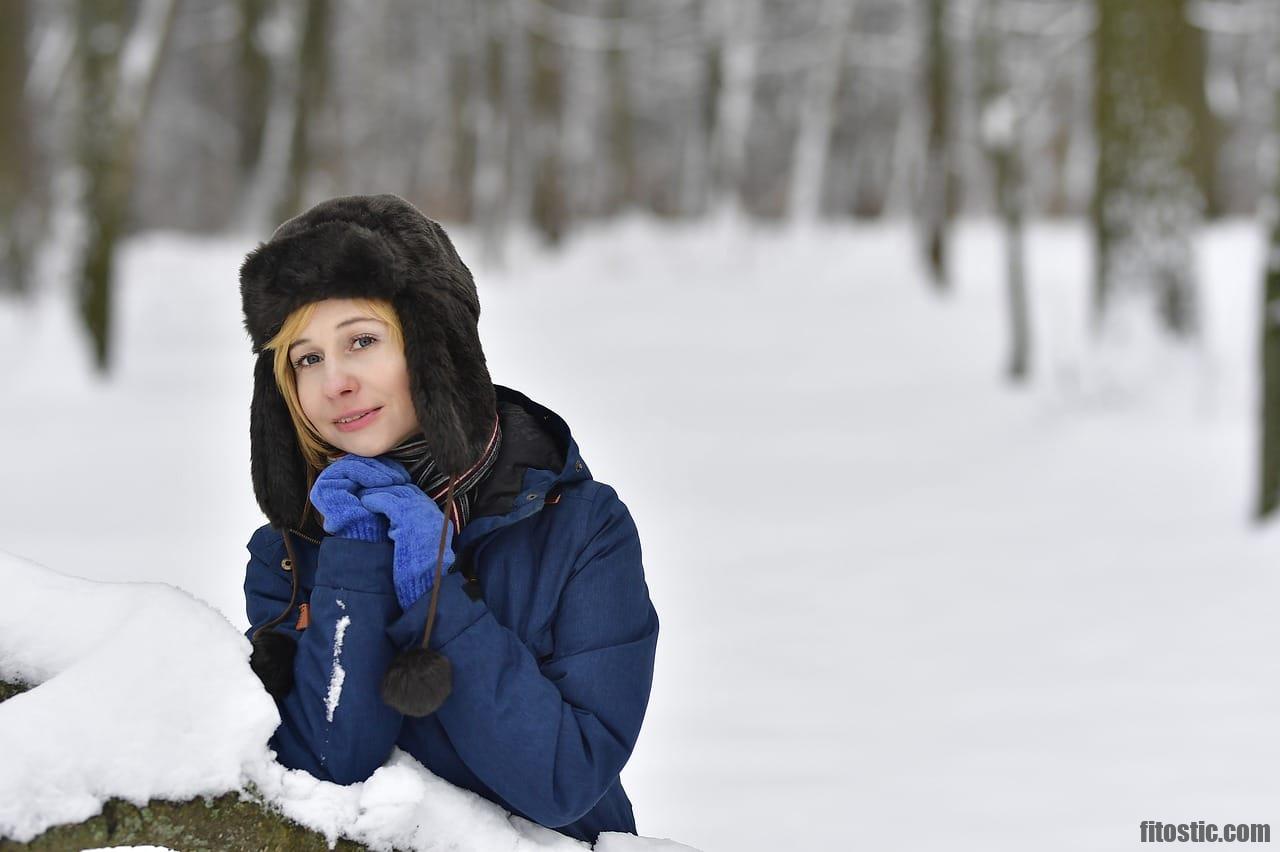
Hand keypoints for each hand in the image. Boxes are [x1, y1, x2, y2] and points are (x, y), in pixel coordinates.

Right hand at [308, 455, 410, 540]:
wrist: (369, 542)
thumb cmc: (379, 521)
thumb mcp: (382, 493)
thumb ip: (379, 476)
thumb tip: (390, 457)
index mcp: (345, 483)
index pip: (365, 464)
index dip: (386, 466)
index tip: (404, 476)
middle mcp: (333, 483)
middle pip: (360, 462)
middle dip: (384, 467)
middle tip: (401, 478)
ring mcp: (326, 484)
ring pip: (355, 463)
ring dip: (379, 470)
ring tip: (395, 481)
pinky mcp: (323, 487)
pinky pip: (348, 469)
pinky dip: (368, 473)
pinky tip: (384, 482)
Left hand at [358, 483, 455, 609]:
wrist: (427, 586)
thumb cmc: (423, 576)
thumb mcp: (425, 549)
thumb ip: (416, 532)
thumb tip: (398, 526)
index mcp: (440, 520)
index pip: (417, 496)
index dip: (399, 493)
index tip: (384, 493)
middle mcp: (433, 512)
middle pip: (406, 490)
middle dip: (387, 488)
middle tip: (369, 489)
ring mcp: (421, 513)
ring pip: (396, 493)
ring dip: (378, 492)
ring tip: (364, 494)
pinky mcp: (407, 517)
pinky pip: (387, 502)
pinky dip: (374, 500)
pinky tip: (365, 502)